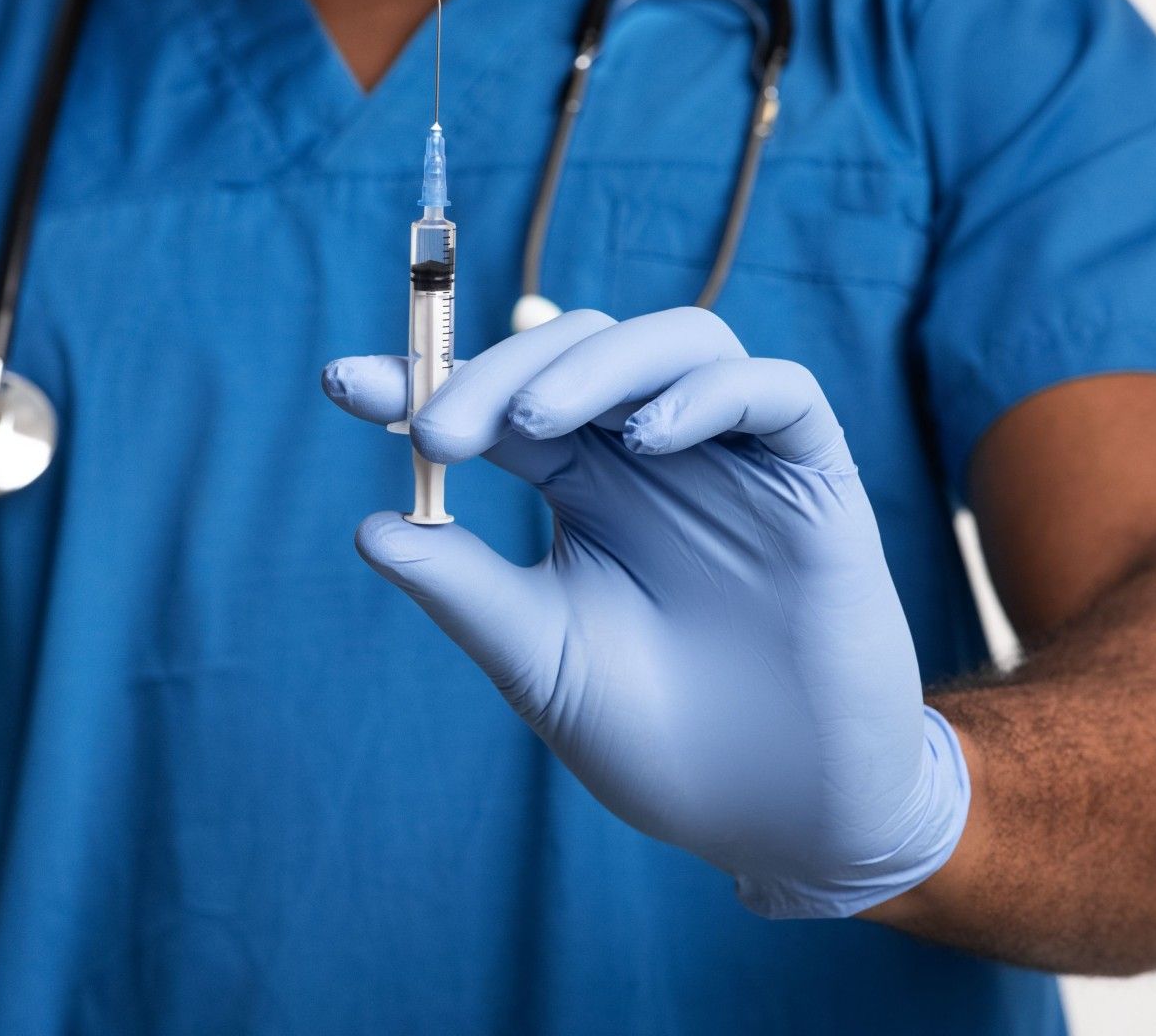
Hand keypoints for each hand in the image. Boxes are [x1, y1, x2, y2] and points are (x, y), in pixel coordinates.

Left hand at [322, 307, 969, 917]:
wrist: (775, 817)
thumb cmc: (657, 741)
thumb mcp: (541, 659)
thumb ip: (465, 589)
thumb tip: (369, 526)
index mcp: (583, 487)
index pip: (500, 400)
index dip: (424, 378)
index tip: (342, 384)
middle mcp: (653, 454)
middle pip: (578, 348)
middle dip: (498, 370)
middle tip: (439, 430)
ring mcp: (735, 458)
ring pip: (675, 340)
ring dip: (597, 362)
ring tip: (537, 420)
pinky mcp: (813, 478)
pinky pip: (777, 390)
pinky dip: (710, 393)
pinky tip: (649, 441)